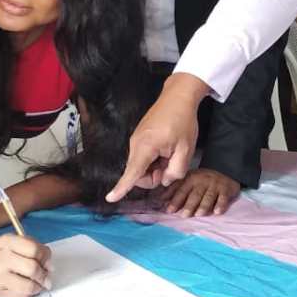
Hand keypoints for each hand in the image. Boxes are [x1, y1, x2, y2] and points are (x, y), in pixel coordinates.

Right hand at [0, 235, 50, 296]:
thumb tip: (49, 267)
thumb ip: (32, 249)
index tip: (47, 263)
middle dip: (44, 275)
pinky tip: (27, 290)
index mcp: (7, 242)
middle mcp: (1, 258)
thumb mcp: (13, 242)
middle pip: (32, 269)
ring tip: (38, 285)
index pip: (34, 249)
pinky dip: (29, 294)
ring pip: (28, 286)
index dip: (46, 258)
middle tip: (46, 277)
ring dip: (38, 287)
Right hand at [107, 73, 207, 201]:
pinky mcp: (139, 138)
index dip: (122, 188)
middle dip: (154, 176)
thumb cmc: (183, 121)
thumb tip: (164, 180)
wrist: (177, 97)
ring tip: (171, 153)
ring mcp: (136, 140)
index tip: (110, 198)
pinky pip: (143, 157)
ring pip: (141, 166)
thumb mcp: (186, 149)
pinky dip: (154, 159)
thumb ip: (176, 171)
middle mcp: (135, 144)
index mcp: (146, 147)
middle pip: (138, 173)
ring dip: (156, 167)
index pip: (133, 173)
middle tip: (171, 164)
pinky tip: (166, 149)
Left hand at [158, 168, 239, 217]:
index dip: (175, 200)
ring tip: (199, 214)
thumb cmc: (201, 180)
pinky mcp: (226, 189)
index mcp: (191, 178)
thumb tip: (160, 199)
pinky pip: (223, 198)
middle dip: (189, 205)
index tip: (168, 210)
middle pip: (195, 194)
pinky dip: (220, 205)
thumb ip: (176, 189)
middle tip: (184, 215)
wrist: (224, 170)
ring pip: (208, 197)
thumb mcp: (188, 180)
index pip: (181, 190)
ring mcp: (214, 185)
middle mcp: (202, 181)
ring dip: (203, 206)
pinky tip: (217, 212)